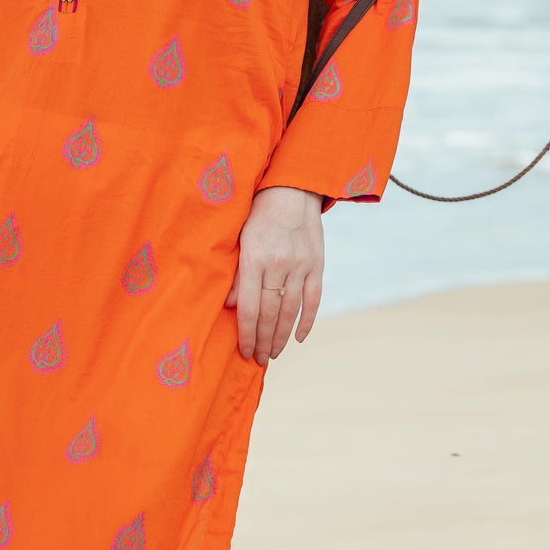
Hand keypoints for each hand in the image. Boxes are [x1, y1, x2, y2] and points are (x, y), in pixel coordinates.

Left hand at [226, 185, 324, 364]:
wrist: (292, 189)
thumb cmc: (258, 214)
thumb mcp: (240, 238)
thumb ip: (236, 273)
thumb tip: (232, 306)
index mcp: (255, 258)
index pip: (250, 307)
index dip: (246, 334)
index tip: (243, 351)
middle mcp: (279, 264)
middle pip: (270, 313)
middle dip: (263, 341)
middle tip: (258, 360)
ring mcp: (301, 265)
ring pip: (291, 311)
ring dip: (281, 336)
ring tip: (273, 354)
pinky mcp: (317, 264)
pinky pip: (314, 299)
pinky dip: (307, 321)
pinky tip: (298, 338)